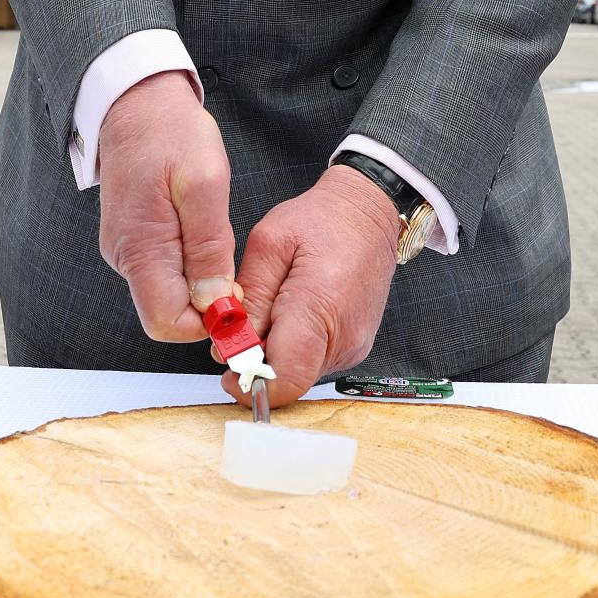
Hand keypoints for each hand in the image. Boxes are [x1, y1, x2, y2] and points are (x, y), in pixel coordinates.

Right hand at [98, 71, 236, 343]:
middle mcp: (125, 257)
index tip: (237, 298)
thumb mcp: (204, 184)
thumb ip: (209, 249)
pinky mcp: (134, 239)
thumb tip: (215, 305)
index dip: (206, 321)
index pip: (167, 323)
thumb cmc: (170, 133)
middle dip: (206, 301)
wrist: (137, 102)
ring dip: (200, 277)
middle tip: (233, 260)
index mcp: (139, 249)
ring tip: (216, 231)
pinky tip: (200, 226)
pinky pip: (164, 268)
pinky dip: (189, 261)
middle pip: (168, 311)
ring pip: (168, 290)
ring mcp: (127, 249)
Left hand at [229, 165, 399, 408]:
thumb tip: (230, 344)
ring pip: (300, 374)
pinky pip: (314, 362)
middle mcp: (343, 337)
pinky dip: (295, 348)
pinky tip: (291, 315)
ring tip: (274, 311)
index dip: (250, 384)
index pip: (284, 378)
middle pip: (289, 379)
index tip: (229, 371)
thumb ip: (250, 297)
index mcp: (318, 307)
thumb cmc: (323, 220)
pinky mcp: (355, 347)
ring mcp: (353, 346)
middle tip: (244, 328)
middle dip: (258, 363)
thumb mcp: (269, 243)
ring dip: (277, 354)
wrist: (368, 214)